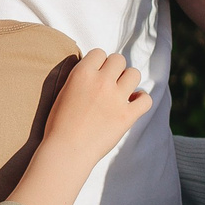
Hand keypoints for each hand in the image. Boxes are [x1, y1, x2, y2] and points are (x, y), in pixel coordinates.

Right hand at [41, 50, 152, 165]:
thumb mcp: (63, 92)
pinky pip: (146, 99)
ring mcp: (116, 98)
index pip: (100, 53)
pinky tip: (133, 105)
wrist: (66, 151)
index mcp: (82, 73)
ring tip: (122, 93)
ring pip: (134, 74)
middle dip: (115, 70)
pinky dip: (142, 101)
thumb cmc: (59, 125)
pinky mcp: (127, 116)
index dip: (99, 63)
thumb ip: (80, 78)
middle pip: (119, 60)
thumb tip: (95, 71)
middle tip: (109, 84)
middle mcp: (101, 81)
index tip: (97, 74)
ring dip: (129, 82)